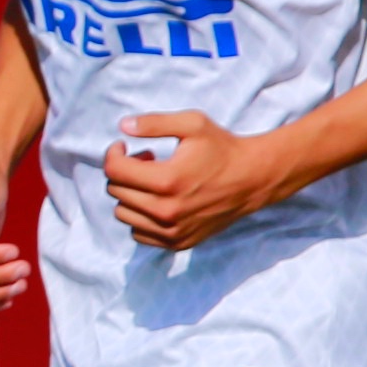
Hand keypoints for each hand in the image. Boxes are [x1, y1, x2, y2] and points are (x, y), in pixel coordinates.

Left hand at [103, 112, 290, 251]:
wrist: (253, 180)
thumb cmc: (222, 149)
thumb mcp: (192, 125)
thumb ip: (154, 123)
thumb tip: (123, 126)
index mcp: (167, 181)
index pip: (114, 171)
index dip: (113, 154)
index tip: (122, 146)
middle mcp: (166, 211)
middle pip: (117, 191)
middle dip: (125, 171)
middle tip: (147, 159)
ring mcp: (171, 231)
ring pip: (123, 214)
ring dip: (130, 194)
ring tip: (153, 181)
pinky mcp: (177, 242)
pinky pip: (138, 233)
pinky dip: (141, 217)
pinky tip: (158, 200)